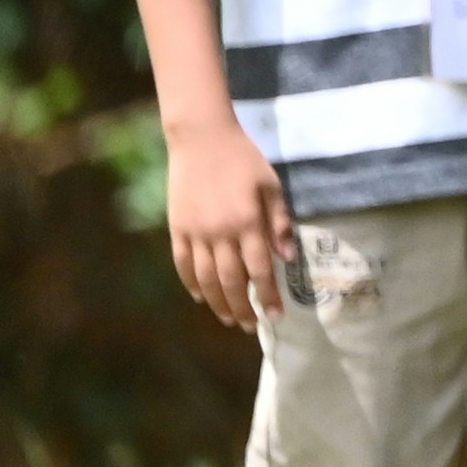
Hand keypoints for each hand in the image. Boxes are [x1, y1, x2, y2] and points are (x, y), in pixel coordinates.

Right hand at [162, 110, 291, 334]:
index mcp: (248, 222)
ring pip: (205, 278)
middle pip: (231, 281)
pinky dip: (191, 283)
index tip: (276, 316)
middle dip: (243, 307)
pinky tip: (201, 297)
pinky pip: (183, 263)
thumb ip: (280, 223)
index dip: (268, 296)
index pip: (260, 270)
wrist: (202, 140)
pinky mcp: (177, 228)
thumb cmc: (244, 160)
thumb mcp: (272, 186)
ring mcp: (195, 232)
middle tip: (251, 326)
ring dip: (218, 302)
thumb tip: (290, 258)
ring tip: (228, 318)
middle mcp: (220, 233)